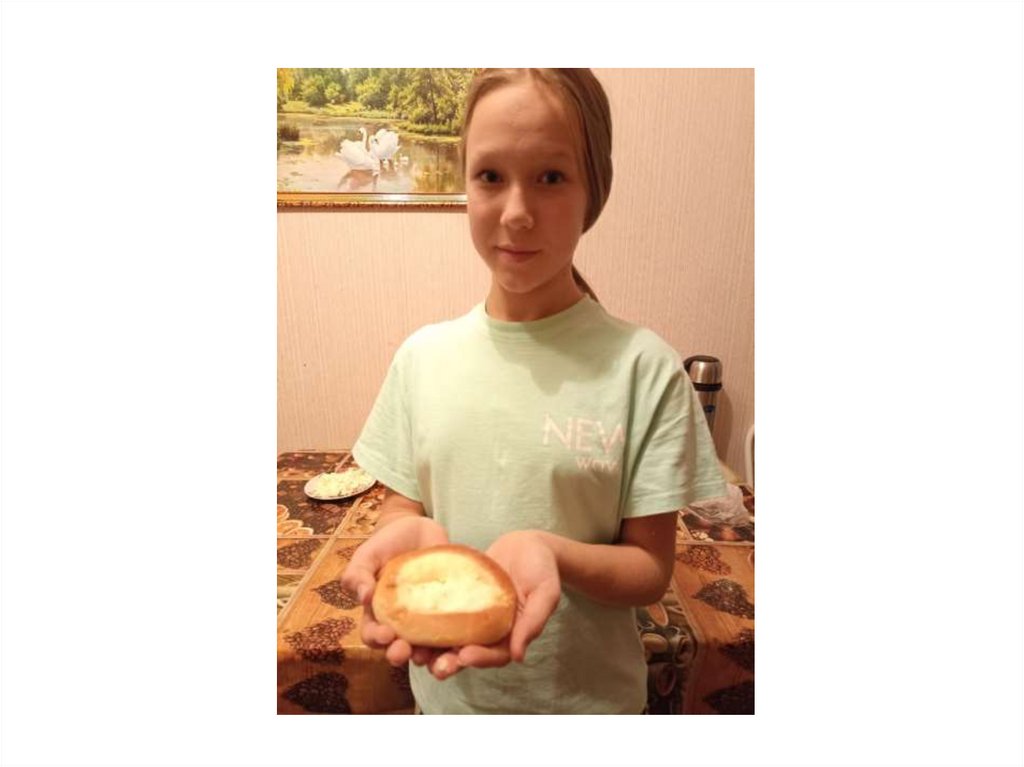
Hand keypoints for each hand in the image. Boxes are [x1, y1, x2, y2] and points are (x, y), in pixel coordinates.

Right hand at [339, 515, 448, 666]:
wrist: (417, 528)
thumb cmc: (386, 543)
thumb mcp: (366, 554)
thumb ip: (358, 574)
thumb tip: (364, 597)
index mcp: (378, 614)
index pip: (373, 635)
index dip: (377, 639)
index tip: (385, 635)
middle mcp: (402, 623)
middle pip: (399, 649)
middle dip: (400, 654)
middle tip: (405, 651)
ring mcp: (427, 620)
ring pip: (428, 649)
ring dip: (430, 658)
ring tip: (435, 659)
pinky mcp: (450, 613)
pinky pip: (455, 633)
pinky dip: (458, 643)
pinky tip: (462, 645)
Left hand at [424, 530, 561, 679]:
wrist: (528, 543)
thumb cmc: (542, 568)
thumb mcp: (546, 592)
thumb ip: (534, 621)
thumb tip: (519, 656)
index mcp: (511, 635)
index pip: (495, 655)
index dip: (480, 658)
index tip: (464, 656)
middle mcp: (489, 631)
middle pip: (468, 653)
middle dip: (449, 662)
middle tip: (433, 665)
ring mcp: (472, 617)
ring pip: (450, 637)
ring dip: (433, 648)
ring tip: (415, 651)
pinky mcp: (459, 600)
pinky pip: (442, 611)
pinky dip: (426, 618)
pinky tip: (409, 618)